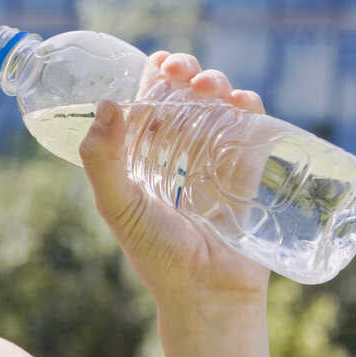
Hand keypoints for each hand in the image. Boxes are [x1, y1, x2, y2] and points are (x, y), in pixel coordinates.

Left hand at [78, 50, 270, 306]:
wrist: (209, 295)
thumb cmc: (157, 254)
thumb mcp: (119, 205)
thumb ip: (102, 160)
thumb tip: (106, 103)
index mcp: (144, 155)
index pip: (149, 102)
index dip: (154, 76)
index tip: (158, 61)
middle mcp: (179, 152)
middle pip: (185, 96)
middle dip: (186, 72)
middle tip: (183, 70)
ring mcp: (217, 159)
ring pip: (219, 106)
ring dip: (216, 83)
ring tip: (208, 85)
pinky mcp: (249, 172)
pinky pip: (253, 130)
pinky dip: (250, 107)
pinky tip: (243, 101)